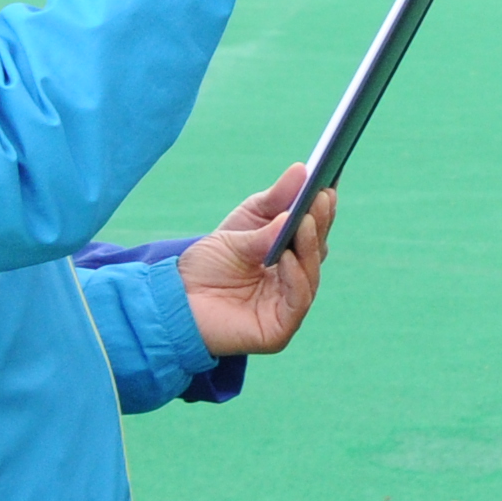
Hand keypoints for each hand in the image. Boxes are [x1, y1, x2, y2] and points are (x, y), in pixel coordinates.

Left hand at [178, 164, 334, 355]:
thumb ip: (272, 203)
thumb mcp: (239, 226)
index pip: (312, 230)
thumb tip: (301, 171)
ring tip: (304, 219)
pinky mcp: (279, 329)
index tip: (329, 181)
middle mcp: (294, 281)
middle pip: (316, 249)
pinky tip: (288, 255)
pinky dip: (296, 276)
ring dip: (310, 245)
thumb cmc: (206, 265)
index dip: (322, 207)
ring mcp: (288, 306)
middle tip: (322, 195)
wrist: (172, 302)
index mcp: (288, 256)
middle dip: (319, 222)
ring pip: (310, 273)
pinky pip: (298, 300)